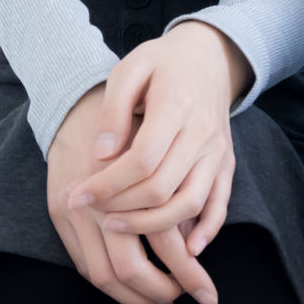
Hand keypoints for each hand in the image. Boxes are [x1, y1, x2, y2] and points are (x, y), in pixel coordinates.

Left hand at [53, 23, 249, 303]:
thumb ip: (114, 110)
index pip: (141, 160)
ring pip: (190, 203)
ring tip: (118, 229)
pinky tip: (186, 249)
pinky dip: (206, 230)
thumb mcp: (130, 69)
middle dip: (122, 208)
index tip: (77, 196)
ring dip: (153, 226)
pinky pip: (221, 204)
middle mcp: (202, 133)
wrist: (210, 55)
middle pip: (162, 187)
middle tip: (91, 213)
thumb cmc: (162, 62)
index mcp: (176, 105)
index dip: (107, 185)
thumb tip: (102, 156)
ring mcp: (217, 152)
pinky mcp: (226, 164)